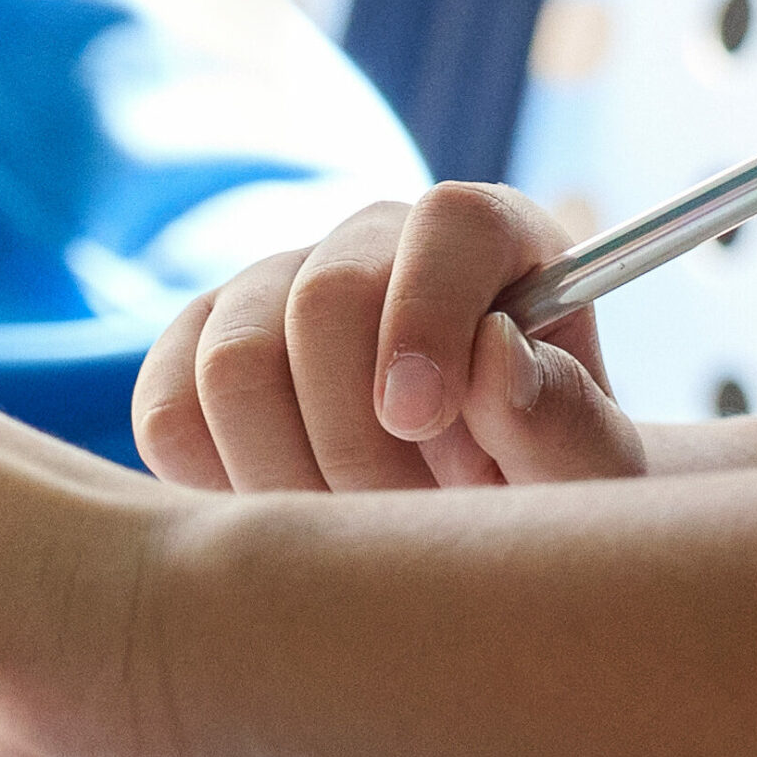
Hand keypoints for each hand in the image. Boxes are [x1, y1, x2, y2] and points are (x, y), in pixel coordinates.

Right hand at [131, 184, 642, 492]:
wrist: (465, 533)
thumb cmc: (541, 498)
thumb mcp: (589, 482)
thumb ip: (567, 425)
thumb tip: (494, 353)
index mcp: (485, 242)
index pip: (449, 221)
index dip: (429, 312)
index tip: (423, 422)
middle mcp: (367, 246)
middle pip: (323, 299)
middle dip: (357, 440)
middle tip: (405, 530)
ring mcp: (267, 290)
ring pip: (232, 362)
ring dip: (286, 477)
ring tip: (353, 534)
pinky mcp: (192, 352)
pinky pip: (167, 411)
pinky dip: (213, 483)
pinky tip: (282, 518)